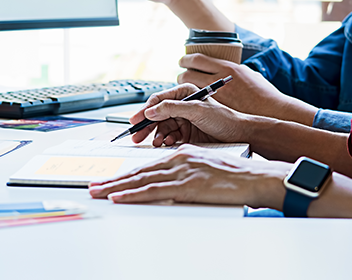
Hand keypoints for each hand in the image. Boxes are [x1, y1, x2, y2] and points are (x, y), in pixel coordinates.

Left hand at [88, 145, 287, 207]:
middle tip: (94, 188)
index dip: (126, 174)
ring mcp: (183, 171)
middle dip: (114, 180)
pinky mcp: (188, 184)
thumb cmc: (237, 177)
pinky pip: (154, 190)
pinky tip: (119, 198)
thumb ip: (186, 176)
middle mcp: (180, 159)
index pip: (148, 165)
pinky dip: (133, 194)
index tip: (110, 181)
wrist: (257, 177)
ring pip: (141, 179)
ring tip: (98, 193)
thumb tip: (170, 188)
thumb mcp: (206, 170)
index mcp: (184, 154)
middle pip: (139, 171)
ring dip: (116, 187)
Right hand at [129, 83, 251, 146]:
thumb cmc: (224, 118)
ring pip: (161, 127)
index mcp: (185, 93)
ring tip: (156, 142)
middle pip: (157, 114)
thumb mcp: (197, 110)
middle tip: (136, 136)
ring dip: (156, 135)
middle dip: (146, 125)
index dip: (146, 110)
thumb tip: (151, 110)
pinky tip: (165, 144)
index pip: (159, 99)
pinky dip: (165, 141)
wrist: (239, 135)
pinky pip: (169, 137)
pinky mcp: (185, 133)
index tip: (136, 120)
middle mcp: (182, 105)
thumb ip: (173, 108)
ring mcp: (183, 119)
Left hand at [177, 54, 317, 125]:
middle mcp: (219, 81)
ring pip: (188, 91)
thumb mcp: (248, 74)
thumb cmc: (264, 94)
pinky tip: (193, 105)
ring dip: (184, 91)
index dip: (186, 60)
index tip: (183, 61)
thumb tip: (223, 69)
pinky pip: (196, 105)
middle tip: (182, 78)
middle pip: (187, 75)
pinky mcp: (215, 112)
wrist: (273, 113)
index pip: (196, 59)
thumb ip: (233, 70)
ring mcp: (216, 97)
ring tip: (186, 93)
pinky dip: (192, 104)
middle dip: (182, 76)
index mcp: (227, 68)